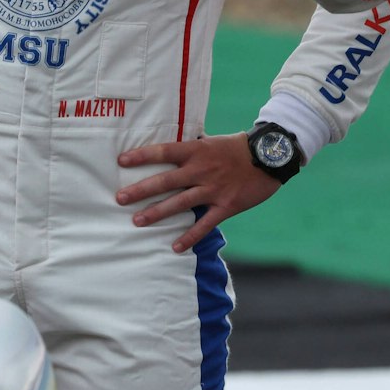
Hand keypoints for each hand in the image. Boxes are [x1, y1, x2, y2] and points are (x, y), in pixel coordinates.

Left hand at [115, 133, 282, 252]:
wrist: (270, 157)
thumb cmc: (238, 148)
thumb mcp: (212, 142)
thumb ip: (192, 148)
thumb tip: (171, 147)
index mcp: (197, 151)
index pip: (164, 151)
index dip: (142, 156)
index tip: (121, 161)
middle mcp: (201, 170)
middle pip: (166, 180)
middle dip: (141, 190)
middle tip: (119, 198)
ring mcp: (213, 189)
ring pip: (180, 202)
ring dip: (157, 213)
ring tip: (137, 221)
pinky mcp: (226, 206)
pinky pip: (204, 224)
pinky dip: (189, 236)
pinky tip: (175, 247)